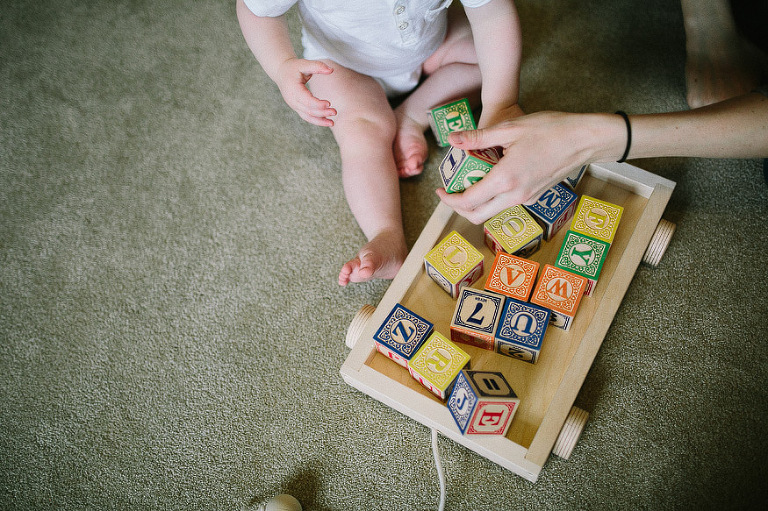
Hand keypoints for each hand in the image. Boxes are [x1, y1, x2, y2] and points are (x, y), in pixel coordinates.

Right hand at [275, 58, 336, 126]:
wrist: (281, 72)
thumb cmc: (293, 67)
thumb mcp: (304, 63)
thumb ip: (317, 66)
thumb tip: (331, 70)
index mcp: (293, 89)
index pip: (306, 100)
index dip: (317, 103)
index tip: (329, 103)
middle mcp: (292, 100)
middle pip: (308, 110)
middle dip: (322, 112)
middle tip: (335, 112)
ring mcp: (294, 105)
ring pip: (307, 116)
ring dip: (320, 121)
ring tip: (332, 123)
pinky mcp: (297, 108)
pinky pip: (307, 117)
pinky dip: (317, 121)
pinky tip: (327, 122)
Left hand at [436, 111, 609, 223]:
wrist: (586, 139)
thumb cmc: (552, 129)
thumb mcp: (510, 128)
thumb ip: (478, 137)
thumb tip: (452, 140)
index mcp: (506, 180)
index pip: (469, 201)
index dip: (449, 199)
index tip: (440, 190)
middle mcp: (516, 195)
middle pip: (478, 215)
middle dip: (459, 208)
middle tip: (450, 193)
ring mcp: (527, 198)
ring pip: (492, 211)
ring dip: (476, 203)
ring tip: (468, 182)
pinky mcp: (535, 196)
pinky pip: (507, 203)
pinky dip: (493, 197)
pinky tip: (491, 177)